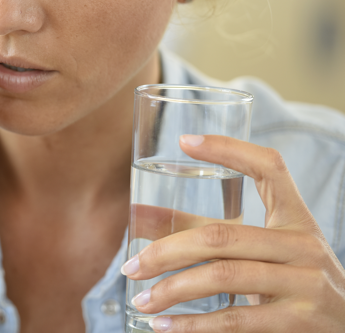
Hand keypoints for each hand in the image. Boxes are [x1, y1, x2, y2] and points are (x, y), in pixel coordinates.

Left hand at [124, 135, 344, 331]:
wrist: (344, 327)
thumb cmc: (288, 278)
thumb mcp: (257, 248)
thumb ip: (199, 229)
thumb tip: (135, 215)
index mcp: (295, 218)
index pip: (270, 168)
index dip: (229, 149)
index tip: (184, 141)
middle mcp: (304, 245)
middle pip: (222, 235)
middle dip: (167, 251)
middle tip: (131, 266)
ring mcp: (305, 284)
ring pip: (223, 277)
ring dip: (173, 291)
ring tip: (141, 299)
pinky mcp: (299, 322)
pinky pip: (236, 320)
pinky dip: (194, 325)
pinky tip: (165, 327)